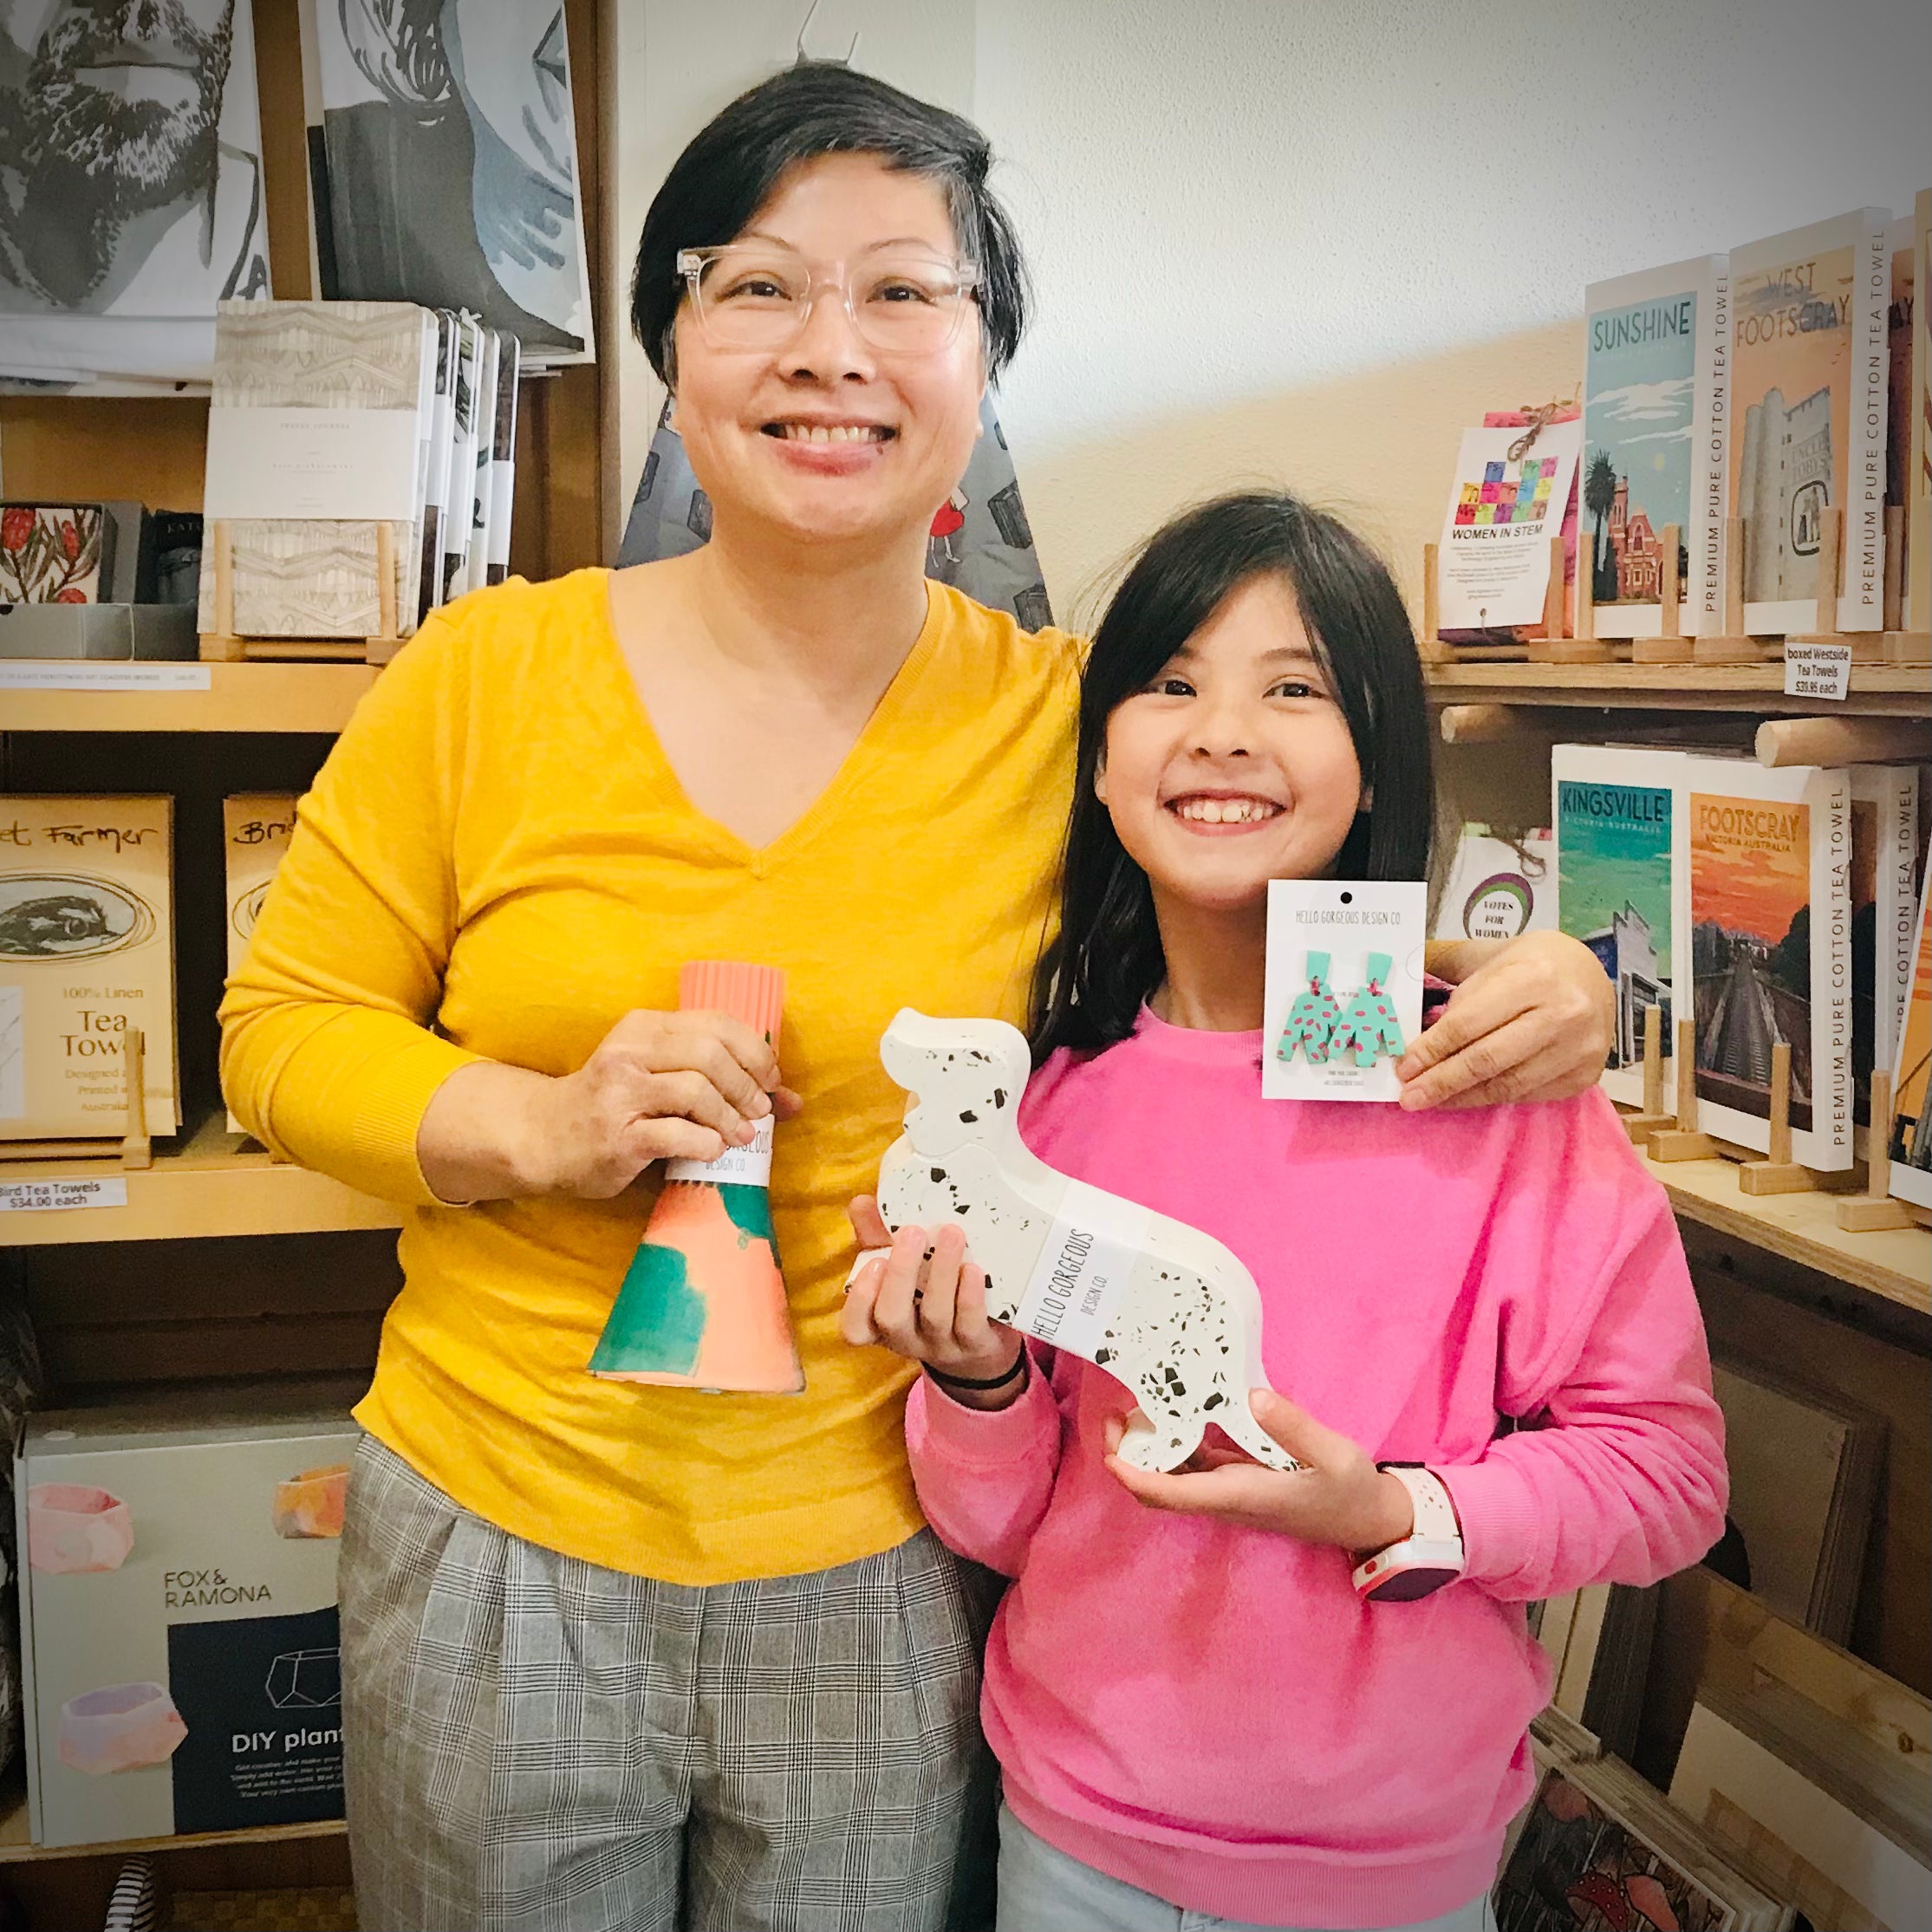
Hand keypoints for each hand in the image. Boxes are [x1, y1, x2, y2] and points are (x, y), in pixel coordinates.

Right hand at [527, 1007, 799, 1197]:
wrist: (545, 1138)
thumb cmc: (613, 1105)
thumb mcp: (657, 1076)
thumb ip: (718, 1079)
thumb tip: (792, 1101)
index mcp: (643, 1027)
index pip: (715, 1023)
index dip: (755, 1051)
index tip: (771, 1079)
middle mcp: (629, 1052)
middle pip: (711, 1054)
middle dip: (748, 1085)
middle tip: (760, 1111)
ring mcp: (620, 1095)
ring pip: (697, 1092)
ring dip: (732, 1117)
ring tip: (742, 1135)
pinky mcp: (619, 1138)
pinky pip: (679, 1136)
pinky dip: (708, 1144)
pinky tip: (713, 1150)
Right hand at [841, 1196, 1024, 1409]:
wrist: (981, 1344)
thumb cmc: (929, 1295)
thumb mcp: (902, 1269)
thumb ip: (878, 1238)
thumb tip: (861, 1202)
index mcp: (880, 1323)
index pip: (855, 1328)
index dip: (860, 1300)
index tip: (875, 1262)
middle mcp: (907, 1339)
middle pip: (892, 1317)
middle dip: (901, 1274)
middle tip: (912, 1232)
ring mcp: (942, 1345)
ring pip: (935, 1316)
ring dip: (942, 1273)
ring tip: (952, 1233)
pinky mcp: (976, 1346)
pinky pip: (970, 1325)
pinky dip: (970, 1295)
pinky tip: (974, 1269)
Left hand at [1103, 1391, 1412, 1550]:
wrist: (1368, 1520)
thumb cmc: (1351, 1492)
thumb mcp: (1334, 1455)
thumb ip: (1295, 1427)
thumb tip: (1253, 1397)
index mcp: (1239, 1495)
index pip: (1169, 1494)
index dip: (1132, 1473)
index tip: (1108, 1446)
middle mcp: (1225, 1498)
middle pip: (1158, 1488)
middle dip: (1128, 1456)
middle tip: (1116, 1412)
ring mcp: (1228, 1492)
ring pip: (1172, 1477)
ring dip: (1149, 1448)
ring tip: (1138, 1403)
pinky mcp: (1237, 1480)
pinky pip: (1194, 1467)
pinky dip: (1176, 1443)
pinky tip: (1178, 1410)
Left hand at [1399, 930, 1612, 1109]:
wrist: (1593, 975)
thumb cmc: (1532, 963)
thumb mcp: (1487, 953)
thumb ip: (1442, 967)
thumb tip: (1393, 992)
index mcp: (1533, 976)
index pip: (1469, 1023)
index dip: (1431, 1049)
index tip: (1403, 1067)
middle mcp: (1562, 1014)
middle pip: (1487, 1059)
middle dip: (1441, 1082)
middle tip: (1409, 1097)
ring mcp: (1579, 1049)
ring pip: (1507, 1084)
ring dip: (1462, 1096)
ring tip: (1430, 1100)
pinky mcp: (1585, 1075)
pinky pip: (1528, 1095)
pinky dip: (1492, 1097)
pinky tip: (1467, 1096)